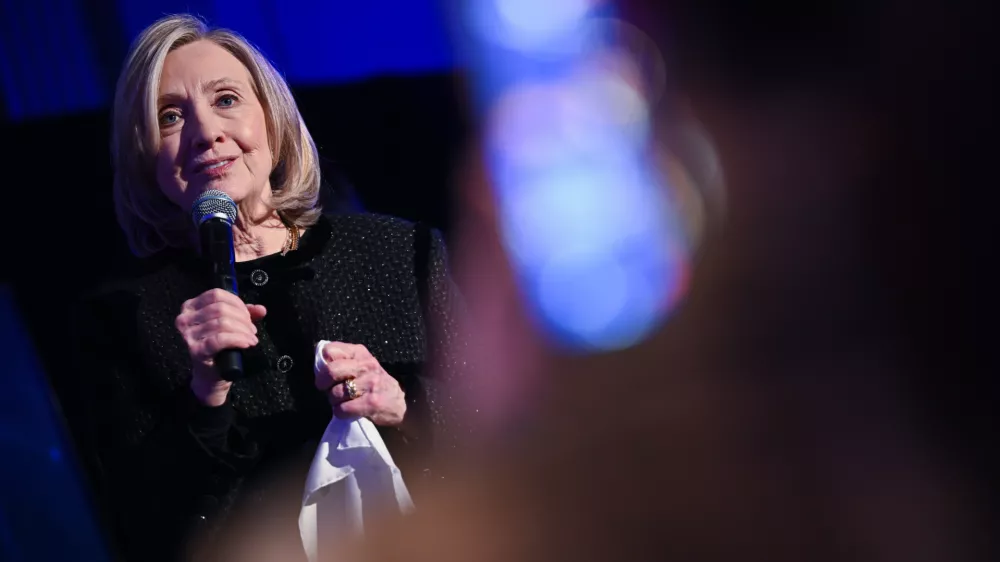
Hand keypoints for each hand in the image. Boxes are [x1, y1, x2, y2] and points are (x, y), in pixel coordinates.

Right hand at [175, 289, 266, 405]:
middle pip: (220, 309)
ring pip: (222, 323)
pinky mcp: (196, 350)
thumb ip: (245, 314)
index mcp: (190, 307)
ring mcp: (188, 335)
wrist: (211, 375)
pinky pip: (220, 339)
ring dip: (243, 330)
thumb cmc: (219, 347)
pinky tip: (247, 343)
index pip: (216, 295)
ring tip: (251, 338)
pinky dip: (238, 339)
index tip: (248, 315)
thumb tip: (261, 309)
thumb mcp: (231, 325)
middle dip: (242, 318)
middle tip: (251, 330)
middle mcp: (185, 319)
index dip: (237, 302)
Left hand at [316, 342, 405, 425]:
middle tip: (327, 390)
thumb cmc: (374, 383)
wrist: (398, 403)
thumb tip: (318, 362)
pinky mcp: (371, 403)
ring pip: (335, 393)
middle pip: (330, 371)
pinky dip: (340, 412)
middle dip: (323, 384)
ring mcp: (370, 384)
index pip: (330, 351)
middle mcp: (366, 365)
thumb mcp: (361, 364)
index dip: (323, 364)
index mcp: (360, 352)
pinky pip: (342, 409)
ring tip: (343, 401)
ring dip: (334, 401)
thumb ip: (341, 360)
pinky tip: (348, 410)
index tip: (328, 374)